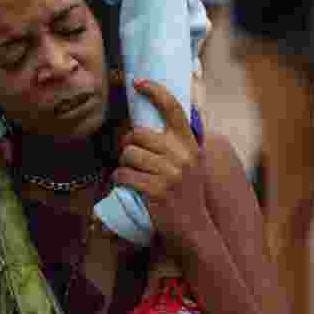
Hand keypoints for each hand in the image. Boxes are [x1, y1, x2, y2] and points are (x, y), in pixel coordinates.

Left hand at [112, 80, 214, 260]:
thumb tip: (147, 123)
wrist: (195, 231)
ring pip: (128, 154)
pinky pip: (123, 174)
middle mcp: (181, 155)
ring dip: (123, 165)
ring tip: (132, 175)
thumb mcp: (188, 164)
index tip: (138, 82)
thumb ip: (175, 144)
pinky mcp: (155, 190)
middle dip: (127, 144)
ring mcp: (169, 173)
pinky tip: (126, 186)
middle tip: (130, 156)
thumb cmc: (185, 195)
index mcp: (189, 144)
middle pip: (138, 134)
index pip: (173, 108)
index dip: (154, 91)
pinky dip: (119, 180)